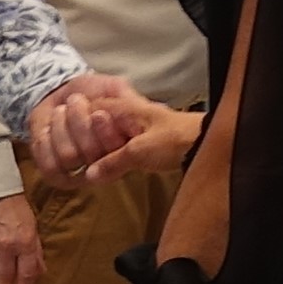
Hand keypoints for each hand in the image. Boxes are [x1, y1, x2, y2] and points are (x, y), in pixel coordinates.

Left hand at [26, 73, 144, 182]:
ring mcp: (80, 173)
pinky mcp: (57, 175)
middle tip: (75, 100)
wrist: (59, 94)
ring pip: (69, 156)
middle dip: (79, 121)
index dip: (105, 134)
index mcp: (124, 148)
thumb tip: (133, 106)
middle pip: (91, 153)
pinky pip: (49, 167)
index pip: (118, 152)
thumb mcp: (114, 87)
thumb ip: (126, 97)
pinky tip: (47, 129)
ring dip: (60, 126)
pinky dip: (45, 142)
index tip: (97, 113)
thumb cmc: (90, 92)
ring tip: (61, 111)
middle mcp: (104, 166)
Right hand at [61, 96, 203, 186]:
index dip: (77, 127)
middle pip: (90, 122)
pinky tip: (109, 169)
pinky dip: (111, 157)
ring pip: (102, 136)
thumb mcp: (139, 152)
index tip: (78, 147)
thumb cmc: (174, 140)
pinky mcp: (141, 142)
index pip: (85, 109)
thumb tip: (88, 175)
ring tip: (98, 165)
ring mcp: (131, 127)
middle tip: (91, 158)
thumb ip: (112, 162)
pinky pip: (116, 147)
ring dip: (100, 150)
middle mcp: (123, 114)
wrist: (205, 143)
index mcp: (120, 108)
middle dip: (87, 141)